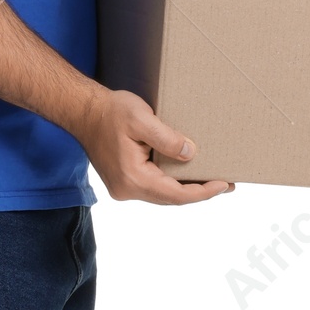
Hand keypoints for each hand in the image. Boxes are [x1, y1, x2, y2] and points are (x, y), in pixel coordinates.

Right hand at [74, 86, 233, 203]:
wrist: (83, 111)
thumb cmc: (111, 112)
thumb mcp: (141, 120)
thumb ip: (167, 139)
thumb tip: (191, 154)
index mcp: (133, 178)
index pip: (176, 194)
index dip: (202, 192)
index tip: (223, 185)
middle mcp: (127, 190)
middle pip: (171, 198)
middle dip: (199, 192)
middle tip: (226, 184)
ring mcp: (124, 188)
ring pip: (163, 194)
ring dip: (187, 189)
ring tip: (212, 182)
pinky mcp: (124, 181)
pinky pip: (154, 187)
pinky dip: (172, 183)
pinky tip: (187, 175)